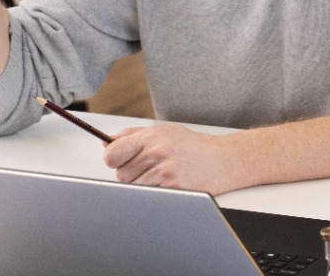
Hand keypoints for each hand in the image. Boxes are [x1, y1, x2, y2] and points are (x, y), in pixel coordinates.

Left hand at [105, 123, 245, 193]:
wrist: (224, 160)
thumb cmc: (194, 146)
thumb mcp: (164, 132)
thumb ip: (133, 136)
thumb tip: (106, 141)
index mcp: (152, 137)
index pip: (112, 154)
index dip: (113, 159)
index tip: (118, 160)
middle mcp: (157, 153)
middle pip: (121, 175)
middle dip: (131, 174)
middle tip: (151, 167)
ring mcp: (165, 172)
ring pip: (133, 188)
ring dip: (143, 185)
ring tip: (162, 175)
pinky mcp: (172, 188)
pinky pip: (149, 196)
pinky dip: (155, 193)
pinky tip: (169, 184)